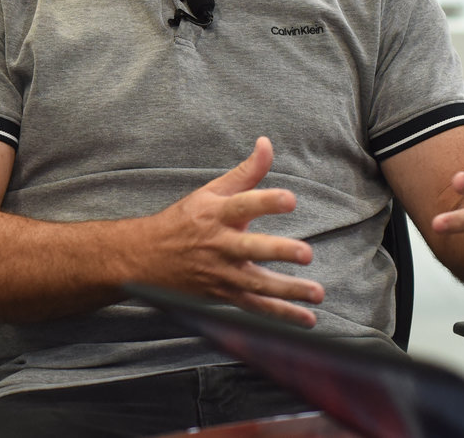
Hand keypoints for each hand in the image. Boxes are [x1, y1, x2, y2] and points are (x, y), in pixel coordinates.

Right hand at [143, 137, 324, 326]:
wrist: (146, 258)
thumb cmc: (184, 220)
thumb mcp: (211, 191)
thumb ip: (245, 172)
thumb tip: (267, 143)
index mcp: (217, 214)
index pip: (244, 204)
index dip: (266, 201)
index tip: (290, 199)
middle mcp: (220, 244)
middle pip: (251, 249)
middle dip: (278, 251)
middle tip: (305, 253)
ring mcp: (222, 273)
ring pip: (256, 284)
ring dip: (288, 291)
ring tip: (317, 293)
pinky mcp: (223, 294)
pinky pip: (255, 307)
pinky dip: (280, 315)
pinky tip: (306, 319)